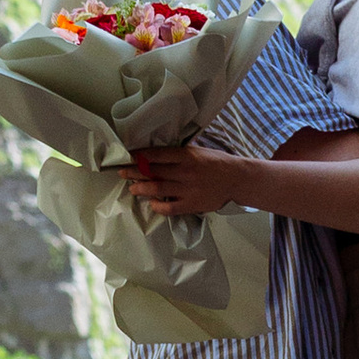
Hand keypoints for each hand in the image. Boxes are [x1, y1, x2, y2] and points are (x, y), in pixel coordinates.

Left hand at [127, 144, 245, 216]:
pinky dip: (158, 206)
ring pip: (158, 188)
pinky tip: (152, 203)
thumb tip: (156, 155)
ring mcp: (188, 189)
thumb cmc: (217, 163)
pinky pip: (170, 207)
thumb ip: (179, 154)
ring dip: (141, 187)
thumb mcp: (198, 151)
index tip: (128, 156)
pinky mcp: (192, 204)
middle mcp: (184, 171)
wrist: (237, 179)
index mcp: (186, 155)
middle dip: (134, 171)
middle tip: (121, 172)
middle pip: (153, 171)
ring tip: (132, 188)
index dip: (140, 156)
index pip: (156, 154)